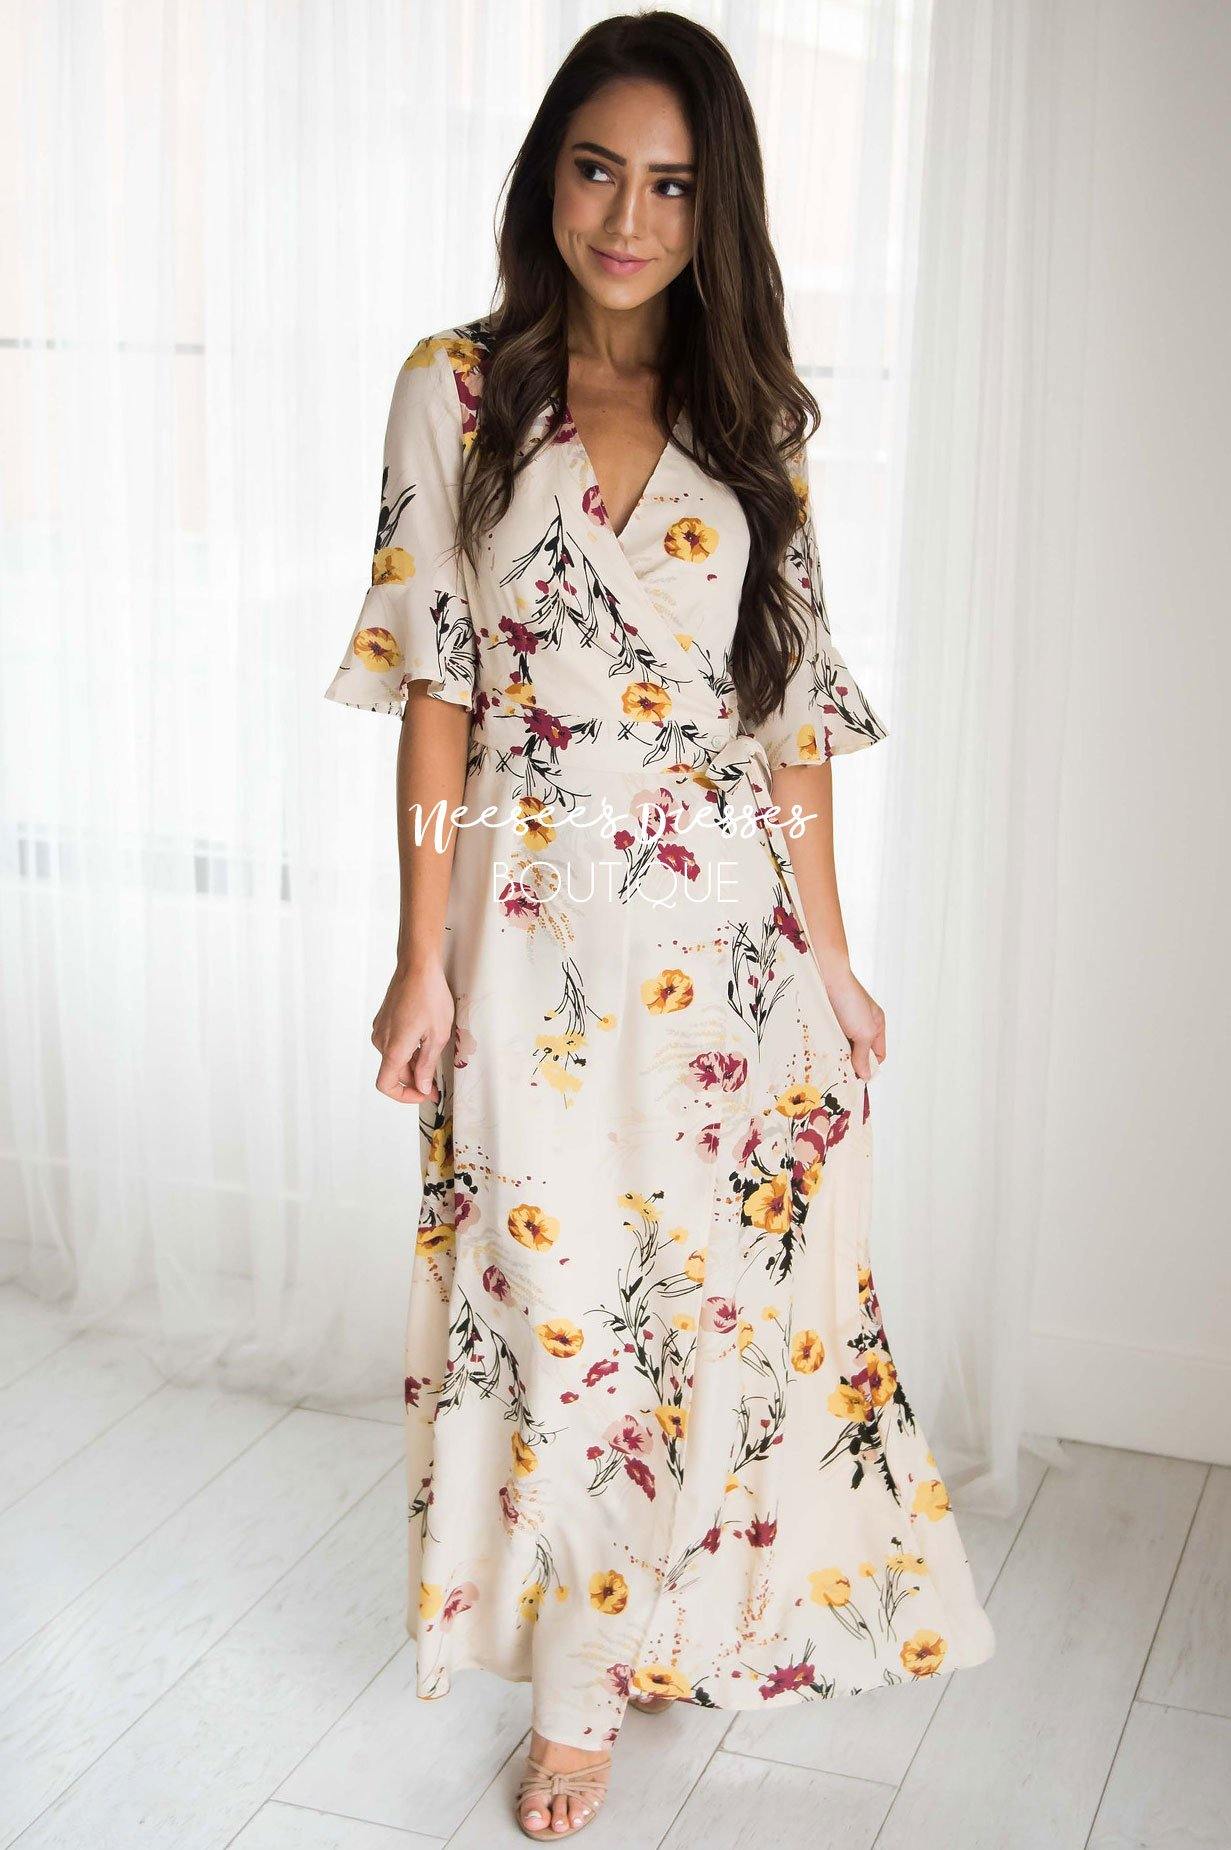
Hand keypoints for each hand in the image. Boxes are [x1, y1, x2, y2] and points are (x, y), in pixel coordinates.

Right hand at [371, 958, 454, 1104]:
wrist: (418, 966)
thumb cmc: (430, 996)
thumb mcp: (437, 1036)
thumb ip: (427, 1066)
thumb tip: (423, 1087)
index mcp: (393, 1048)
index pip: (386, 1085)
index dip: (404, 1096)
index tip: (424, 1094)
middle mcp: (381, 1040)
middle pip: (395, 1072)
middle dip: (415, 1080)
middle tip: (437, 1083)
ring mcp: (380, 1029)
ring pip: (395, 1057)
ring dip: (412, 1063)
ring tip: (434, 1054)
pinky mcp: (383, 1020)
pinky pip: (393, 1043)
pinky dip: (408, 1049)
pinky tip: (425, 1038)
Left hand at [821, 963, 886, 1081]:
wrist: (825, 976)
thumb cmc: (850, 1001)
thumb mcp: (863, 1031)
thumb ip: (864, 1054)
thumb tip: (865, 1076)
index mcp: (876, 1025)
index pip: (878, 1054)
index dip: (870, 1067)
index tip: (857, 1078)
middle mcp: (860, 1024)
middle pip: (859, 1052)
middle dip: (851, 1063)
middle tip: (840, 1075)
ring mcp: (843, 1022)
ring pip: (841, 1047)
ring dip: (835, 1056)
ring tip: (828, 1066)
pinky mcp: (826, 1020)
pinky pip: (827, 1039)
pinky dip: (824, 1047)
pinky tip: (818, 1053)